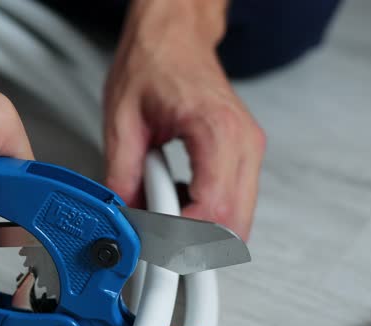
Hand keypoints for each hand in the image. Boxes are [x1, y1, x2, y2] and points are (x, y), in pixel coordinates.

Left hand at [104, 0, 265, 239]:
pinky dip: (208, 213)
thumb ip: (121, 173)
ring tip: (164, 213)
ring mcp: (249, 148)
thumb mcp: (122, 120)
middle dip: (196, 243)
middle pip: (235, 222)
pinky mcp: (245, 153)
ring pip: (240, 217)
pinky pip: (236, 200)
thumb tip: (123, 214)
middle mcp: (243, 141)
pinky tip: (178, 201)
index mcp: (216, 130)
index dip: (183, 236)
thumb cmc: (154, 63)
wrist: (174, 35)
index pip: (213, 208)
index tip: (155, 244)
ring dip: (202, 229)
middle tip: (158, 242)